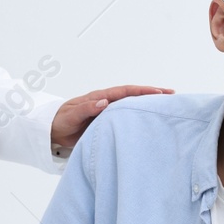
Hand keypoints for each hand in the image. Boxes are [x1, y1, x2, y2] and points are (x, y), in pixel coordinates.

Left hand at [51, 84, 173, 151]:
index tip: (159, 92)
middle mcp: (106, 102)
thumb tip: (104, 102)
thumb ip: (87, 108)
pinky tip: (146, 121)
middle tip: (171, 94)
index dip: (142, 91)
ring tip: (164, 106)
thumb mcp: (71, 115)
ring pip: (130, 105)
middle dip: (151, 94)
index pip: (125, 92)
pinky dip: (137, 116)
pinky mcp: (106, 122)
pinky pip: (125, 117)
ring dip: (146, 104)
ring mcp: (107, 112)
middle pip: (133, 95)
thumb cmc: (60, 122)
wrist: (52, 131)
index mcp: (99, 97)